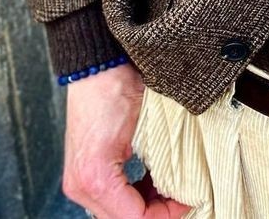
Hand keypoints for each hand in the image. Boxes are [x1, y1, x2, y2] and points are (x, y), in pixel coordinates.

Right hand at [62, 61, 189, 217]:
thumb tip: (184, 188)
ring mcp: (78, 181)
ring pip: (117, 212)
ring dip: (145, 205)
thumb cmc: (117, 88)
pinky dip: (133, 194)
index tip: (190, 198)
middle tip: (184, 196)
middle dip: (157, 212)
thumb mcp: (146, 127)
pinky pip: (110, 198)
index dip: (167, 214)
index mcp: (96, 179)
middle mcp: (81, 187)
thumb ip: (160, 165)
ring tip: (171, 190)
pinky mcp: (83, 172)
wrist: (96, 65)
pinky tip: (152, 182)